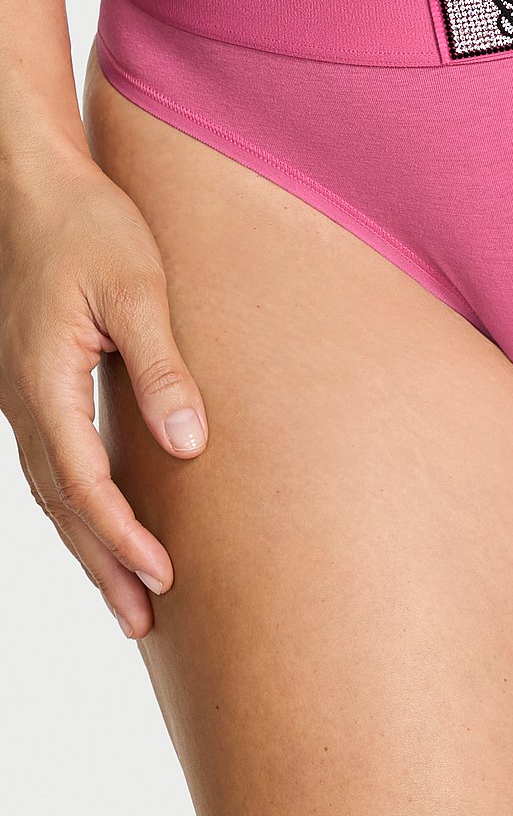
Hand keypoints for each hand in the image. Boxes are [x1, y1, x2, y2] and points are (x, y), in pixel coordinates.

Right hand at [0, 143, 208, 638]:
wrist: (34, 190)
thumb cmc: (90, 229)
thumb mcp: (137, 292)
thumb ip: (161, 370)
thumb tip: (188, 446)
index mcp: (46, 384)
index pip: (85, 486)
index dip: (124, 538)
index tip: (165, 578)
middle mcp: (24, 401)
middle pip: (62, 507)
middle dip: (103, 568)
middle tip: (143, 625)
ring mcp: (21, 396)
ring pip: (51, 492)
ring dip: (88, 546)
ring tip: (127, 596)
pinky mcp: (31, 386)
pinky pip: (50, 465)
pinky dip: (76, 507)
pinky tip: (101, 523)